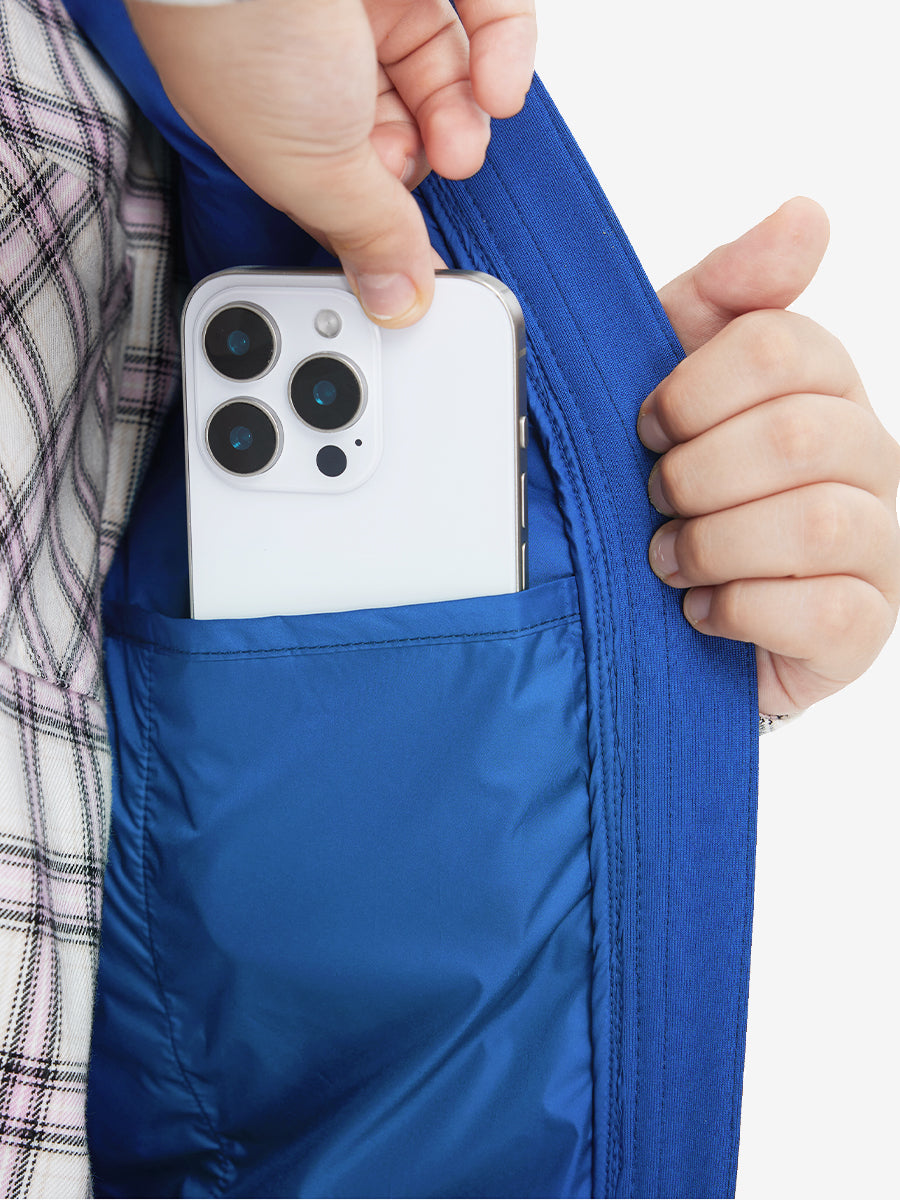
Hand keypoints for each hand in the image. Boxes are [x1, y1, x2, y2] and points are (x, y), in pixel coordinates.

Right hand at [126, 0, 535, 325]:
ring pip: (447, 67)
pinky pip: (484, 7)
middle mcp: (315, 55)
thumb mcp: (310, 165)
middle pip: (403, 121)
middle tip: (442, 167)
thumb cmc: (235, 26)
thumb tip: (396, 299)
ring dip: (470, 115)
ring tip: (469, 131)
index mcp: (274, 115)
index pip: (346, 175)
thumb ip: (365, 233)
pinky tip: (499, 84)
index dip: (386, 209)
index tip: (418, 247)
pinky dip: (503, 50)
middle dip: (432, 156)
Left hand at [639, 197, 899, 715]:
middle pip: (799, 435)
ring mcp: (878, 545)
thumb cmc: (676, 485)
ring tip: (668, 559)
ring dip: (713, 544)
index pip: (780, 346)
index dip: (693, 390)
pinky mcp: (864, 626)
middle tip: (656, 498)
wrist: (665, 609)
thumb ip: (728, 293)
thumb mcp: (675, 378)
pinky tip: (701, 609)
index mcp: (824, 386)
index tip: (648, 426)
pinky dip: (738, 609)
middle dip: (697, 474)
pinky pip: (823, 611)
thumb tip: (809, 212)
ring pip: (817, 523)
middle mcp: (869, 458)